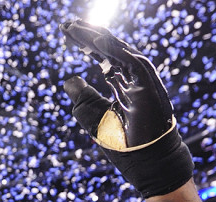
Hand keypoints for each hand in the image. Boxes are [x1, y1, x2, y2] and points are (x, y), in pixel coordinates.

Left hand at [59, 19, 193, 197]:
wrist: (146, 163)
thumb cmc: (123, 143)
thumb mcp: (94, 117)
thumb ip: (82, 97)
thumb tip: (69, 80)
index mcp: (122, 83)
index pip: (102, 56)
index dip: (84, 43)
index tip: (65, 30)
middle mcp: (134, 78)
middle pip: (110, 49)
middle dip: (88, 35)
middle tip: (66, 24)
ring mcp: (143, 81)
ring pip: (120, 50)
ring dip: (98, 38)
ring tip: (77, 28)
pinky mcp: (149, 87)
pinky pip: (132, 61)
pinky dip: (114, 50)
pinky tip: (96, 40)